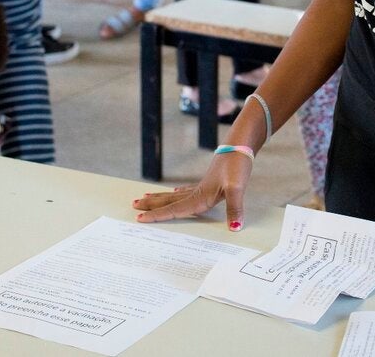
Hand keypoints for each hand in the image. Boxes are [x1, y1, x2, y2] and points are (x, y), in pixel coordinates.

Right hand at [133, 153, 253, 229]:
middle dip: (152, 205)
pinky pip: (187, 190)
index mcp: (200, 196)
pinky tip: (176, 192)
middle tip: (134, 205)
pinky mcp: (209, 181)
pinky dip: (178, 193)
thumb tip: (234, 227)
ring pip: (175, 194)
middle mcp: (197, 191)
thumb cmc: (237, 166)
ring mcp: (202, 185)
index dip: (158, 214)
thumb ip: (234, 208)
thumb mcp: (237, 188)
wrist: (240, 146)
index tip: (140, 218)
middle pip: (169, 200)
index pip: (174, 209)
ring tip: (145, 197)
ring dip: (160, 198)